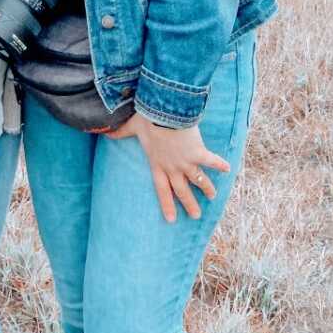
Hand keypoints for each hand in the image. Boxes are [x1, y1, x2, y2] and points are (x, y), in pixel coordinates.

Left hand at [106, 113, 228, 221]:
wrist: (165, 114)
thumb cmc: (148, 120)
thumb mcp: (132, 127)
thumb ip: (119, 132)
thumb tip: (104, 132)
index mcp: (157, 164)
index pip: (162, 190)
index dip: (167, 204)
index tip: (171, 219)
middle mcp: (172, 168)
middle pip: (182, 191)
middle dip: (189, 204)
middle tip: (196, 216)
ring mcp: (186, 162)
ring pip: (198, 180)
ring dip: (206, 188)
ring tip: (212, 196)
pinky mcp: (198, 153)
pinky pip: (211, 161)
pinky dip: (219, 164)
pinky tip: (227, 169)